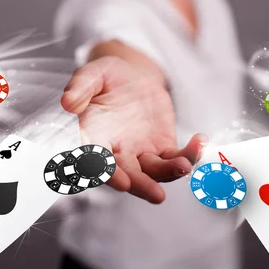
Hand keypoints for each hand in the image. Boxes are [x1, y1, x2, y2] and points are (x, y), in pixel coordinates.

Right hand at [60, 55, 205, 203]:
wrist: (131, 76)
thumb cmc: (106, 76)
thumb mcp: (93, 73)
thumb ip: (81, 86)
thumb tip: (67, 102)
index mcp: (94, 138)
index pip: (96, 161)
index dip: (107, 173)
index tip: (122, 182)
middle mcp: (116, 152)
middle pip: (129, 175)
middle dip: (142, 186)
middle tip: (157, 195)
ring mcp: (141, 152)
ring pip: (155, 171)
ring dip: (170, 173)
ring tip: (185, 165)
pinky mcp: (162, 147)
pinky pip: (176, 156)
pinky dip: (189, 154)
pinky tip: (200, 141)